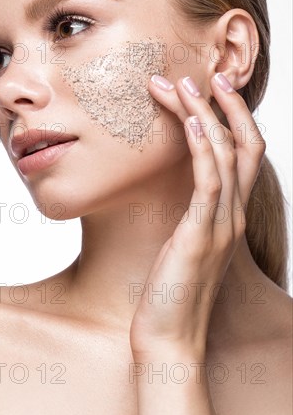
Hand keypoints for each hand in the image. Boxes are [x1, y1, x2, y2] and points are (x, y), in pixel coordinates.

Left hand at [129, 71, 265, 356]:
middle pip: (245, 144)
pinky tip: (188, 118)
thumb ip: (189, 216)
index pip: (242, 154)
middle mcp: (233, 215)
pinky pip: (209, 179)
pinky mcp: (201, 234)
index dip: (232, 119)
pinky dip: (201, 144)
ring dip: (205, 113)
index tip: (208, 91)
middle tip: (205, 75)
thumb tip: (175, 190)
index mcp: (229, 215)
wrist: (169, 339)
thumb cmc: (170, 291)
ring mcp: (221, 224)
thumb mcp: (183, 244)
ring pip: (226, 153)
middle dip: (227, 105)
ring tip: (181, 84)